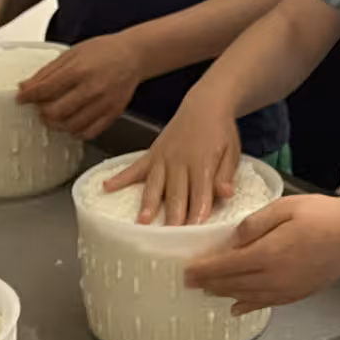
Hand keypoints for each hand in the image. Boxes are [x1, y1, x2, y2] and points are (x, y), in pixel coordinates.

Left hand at [16, 34, 142, 139]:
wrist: (133, 55)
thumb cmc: (103, 51)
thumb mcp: (71, 53)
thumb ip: (47, 72)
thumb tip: (25, 87)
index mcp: (79, 69)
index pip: (45, 89)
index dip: (28, 96)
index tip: (21, 98)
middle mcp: (92, 88)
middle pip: (55, 112)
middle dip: (41, 112)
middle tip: (39, 108)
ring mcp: (104, 103)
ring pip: (70, 125)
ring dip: (56, 124)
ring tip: (53, 116)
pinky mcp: (113, 114)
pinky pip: (89, 132)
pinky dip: (75, 132)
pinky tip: (71, 122)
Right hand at [104, 96, 241, 224]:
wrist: (206, 104)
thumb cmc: (221, 132)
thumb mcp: (232, 151)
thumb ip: (226, 174)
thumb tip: (226, 193)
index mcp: (203, 161)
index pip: (200, 191)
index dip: (198, 210)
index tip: (195, 229)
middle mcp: (180, 160)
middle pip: (176, 192)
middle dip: (173, 214)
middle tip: (168, 236)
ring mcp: (163, 157)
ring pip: (155, 184)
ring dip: (148, 203)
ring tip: (142, 221)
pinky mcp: (152, 154)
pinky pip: (134, 168)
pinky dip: (120, 177)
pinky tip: (107, 187)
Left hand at [186, 193, 339, 313]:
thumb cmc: (321, 214)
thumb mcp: (284, 207)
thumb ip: (254, 224)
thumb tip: (233, 241)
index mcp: (267, 254)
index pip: (226, 266)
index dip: (204, 270)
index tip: (187, 271)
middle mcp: (273, 278)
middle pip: (232, 284)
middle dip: (208, 283)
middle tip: (188, 283)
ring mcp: (286, 290)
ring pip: (246, 296)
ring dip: (224, 294)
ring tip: (207, 291)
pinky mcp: (297, 295)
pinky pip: (265, 304)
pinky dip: (247, 306)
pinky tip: (236, 307)